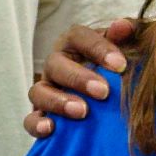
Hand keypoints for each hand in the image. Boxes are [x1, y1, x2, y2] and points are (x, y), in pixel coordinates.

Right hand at [25, 16, 133, 137]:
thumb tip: (123, 26)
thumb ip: (126, 36)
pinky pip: (30, 119)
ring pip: (39, 91)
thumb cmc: (115, 67)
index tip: (121, 65)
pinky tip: (51, 129)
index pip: (79, 37)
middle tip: (103, 92)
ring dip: (58, 101)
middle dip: (79, 78)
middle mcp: (56, 64)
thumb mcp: (123, 48)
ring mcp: (46, 89)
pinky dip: (37, 124)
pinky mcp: (41, 115)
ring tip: (82, 112)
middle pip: (56, 64)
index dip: (98, 48)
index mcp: (74, 44)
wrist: (108, 98)